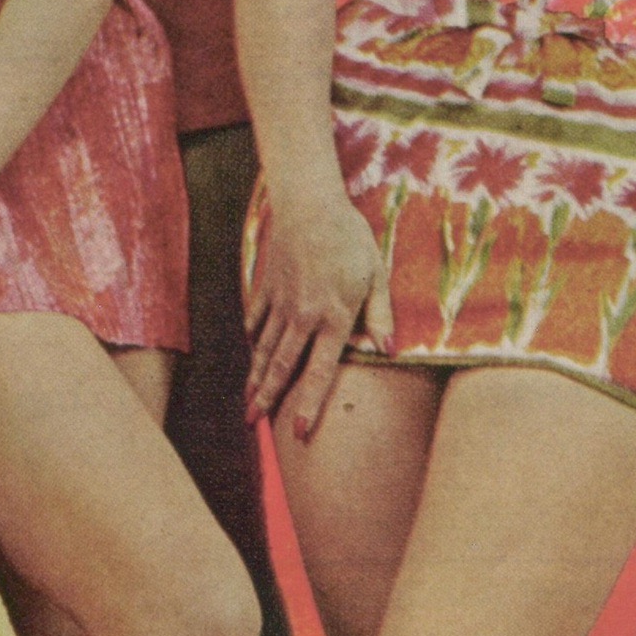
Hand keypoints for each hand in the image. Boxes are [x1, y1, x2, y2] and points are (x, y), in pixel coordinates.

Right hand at [243, 187, 391, 437]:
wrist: (309, 204)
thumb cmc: (349, 237)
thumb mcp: (376, 273)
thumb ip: (380, 315)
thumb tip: (388, 350)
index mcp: (334, 317)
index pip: (320, 371)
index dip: (309, 404)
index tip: (300, 431)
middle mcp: (302, 316)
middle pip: (282, 367)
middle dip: (268, 399)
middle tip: (254, 426)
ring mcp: (279, 303)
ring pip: (263, 349)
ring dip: (255, 378)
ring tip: (247, 403)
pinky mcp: (266, 287)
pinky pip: (255, 321)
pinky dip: (252, 341)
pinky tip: (250, 356)